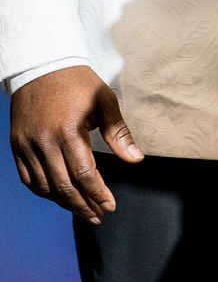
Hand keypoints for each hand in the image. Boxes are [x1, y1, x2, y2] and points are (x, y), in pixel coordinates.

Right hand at [11, 67, 143, 221]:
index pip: (85, 174)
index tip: (110, 206)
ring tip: (82, 210)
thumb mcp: (104, 101)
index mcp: (69, 131)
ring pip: (45, 186)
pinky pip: (28, 178)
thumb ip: (119, 133)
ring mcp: (27, 144)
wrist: (41, 65)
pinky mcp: (17, 144)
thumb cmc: (78, 82)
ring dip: (64, 202)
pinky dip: (43, 191)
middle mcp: (45, 141)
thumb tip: (135, 159)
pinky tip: (58, 197)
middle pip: (64, 186)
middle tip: (98, 216)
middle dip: (84, 206)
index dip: (99, 194)